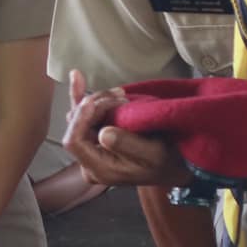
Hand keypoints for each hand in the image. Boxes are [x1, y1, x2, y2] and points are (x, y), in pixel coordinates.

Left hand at [63, 70, 189, 189]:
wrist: (171, 164)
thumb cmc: (164, 161)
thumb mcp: (153, 154)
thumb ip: (127, 145)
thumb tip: (103, 133)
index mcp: (100, 169)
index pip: (75, 142)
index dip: (80, 119)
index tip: (94, 102)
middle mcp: (89, 161)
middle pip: (76, 126)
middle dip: (93, 105)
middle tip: (119, 96)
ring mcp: (90, 149)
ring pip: (79, 117)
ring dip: (95, 99)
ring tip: (118, 93)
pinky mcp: (94, 137)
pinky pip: (82, 114)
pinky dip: (81, 95)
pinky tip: (77, 76)